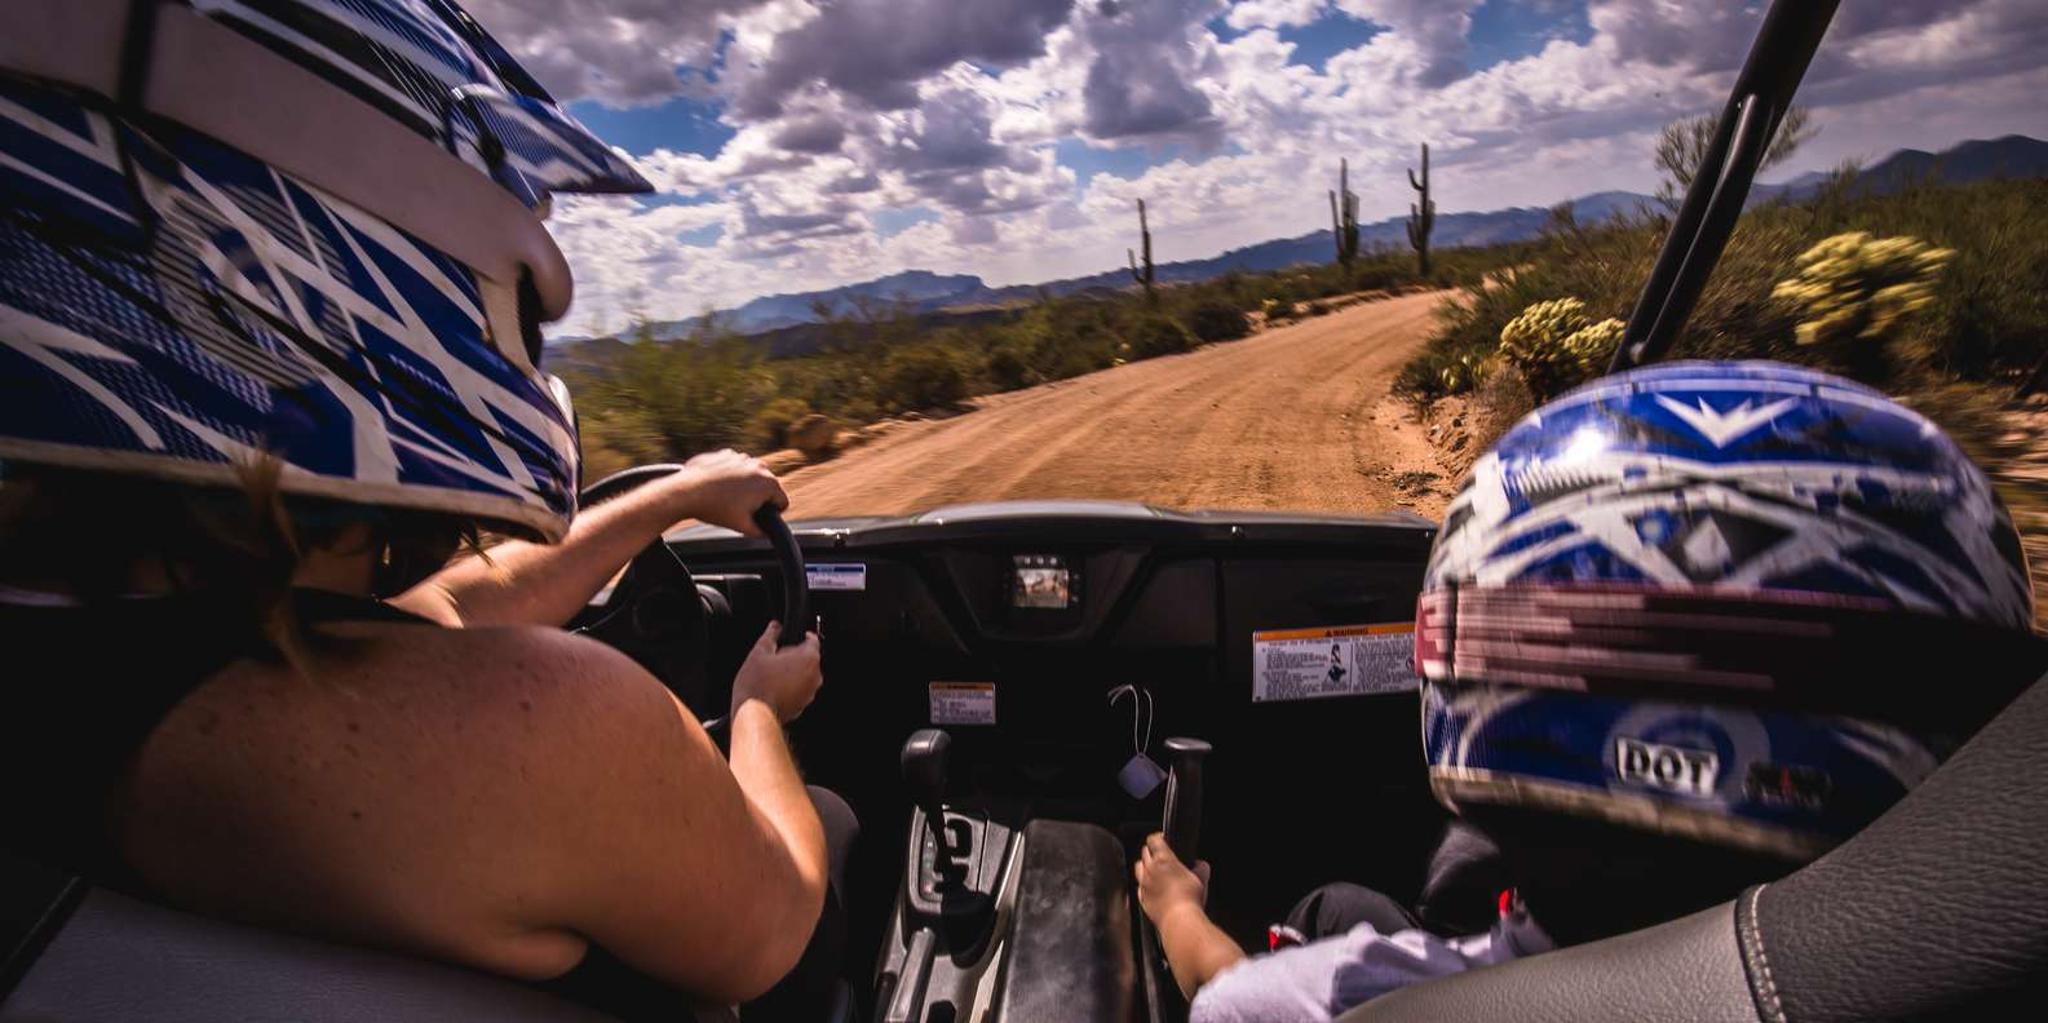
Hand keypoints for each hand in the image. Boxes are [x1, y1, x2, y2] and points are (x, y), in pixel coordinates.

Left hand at [671, 449, 786, 535]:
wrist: (687, 491)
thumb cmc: (715, 508)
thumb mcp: (742, 527)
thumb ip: (760, 532)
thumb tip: (766, 533)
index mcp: (768, 483)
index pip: (782, 501)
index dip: (773, 513)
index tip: (759, 517)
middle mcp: (759, 466)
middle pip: (767, 487)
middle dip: (758, 498)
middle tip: (740, 509)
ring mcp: (742, 457)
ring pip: (751, 476)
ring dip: (745, 486)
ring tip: (727, 498)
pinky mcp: (726, 454)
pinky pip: (735, 467)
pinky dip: (730, 476)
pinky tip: (718, 487)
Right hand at [731, 622, 822, 722]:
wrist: (754, 714)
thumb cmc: (757, 684)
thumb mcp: (759, 652)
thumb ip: (771, 635)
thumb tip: (775, 626)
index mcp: (808, 659)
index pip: (813, 639)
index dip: (802, 635)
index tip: (794, 635)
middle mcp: (815, 676)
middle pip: (809, 659)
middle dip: (794, 656)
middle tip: (775, 657)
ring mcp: (810, 693)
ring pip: (804, 675)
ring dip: (792, 672)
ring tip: (771, 674)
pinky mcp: (803, 705)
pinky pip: (800, 690)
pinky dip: (790, 686)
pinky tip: (773, 687)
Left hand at [1135, 832, 1211, 927]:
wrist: (1179, 921)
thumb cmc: (1189, 899)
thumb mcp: (1201, 879)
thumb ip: (1201, 868)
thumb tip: (1200, 865)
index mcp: (1163, 859)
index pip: (1154, 840)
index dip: (1158, 837)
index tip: (1163, 839)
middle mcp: (1150, 870)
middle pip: (1144, 852)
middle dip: (1151, 851)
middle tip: (1159, 854)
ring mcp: (1143, 885)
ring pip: (1138, 868)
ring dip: (1144, 867)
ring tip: (1154, 871)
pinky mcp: (1142, 899)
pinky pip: (1139, 887)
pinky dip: (1144, 886)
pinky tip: (1152, 889)